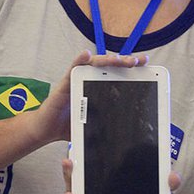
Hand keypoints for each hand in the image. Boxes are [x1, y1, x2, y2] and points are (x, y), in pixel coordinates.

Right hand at [32, 50, 148, 144]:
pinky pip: (72, 69)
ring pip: (94, 64)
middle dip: (124, 62)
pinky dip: (78, 60)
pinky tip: (86, 55)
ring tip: (117, 59)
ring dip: (107, 60)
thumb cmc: (71, 126)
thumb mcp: (97, 128)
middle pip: (109, 67)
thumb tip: (133, 138)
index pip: (118, 74)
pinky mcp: (64, 84)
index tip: (145, 64)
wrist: (47, 130)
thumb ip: (110, 127)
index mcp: (99, 89)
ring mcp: (77, 79)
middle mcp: (89, 80)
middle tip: (136, 62)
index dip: (131, 68)